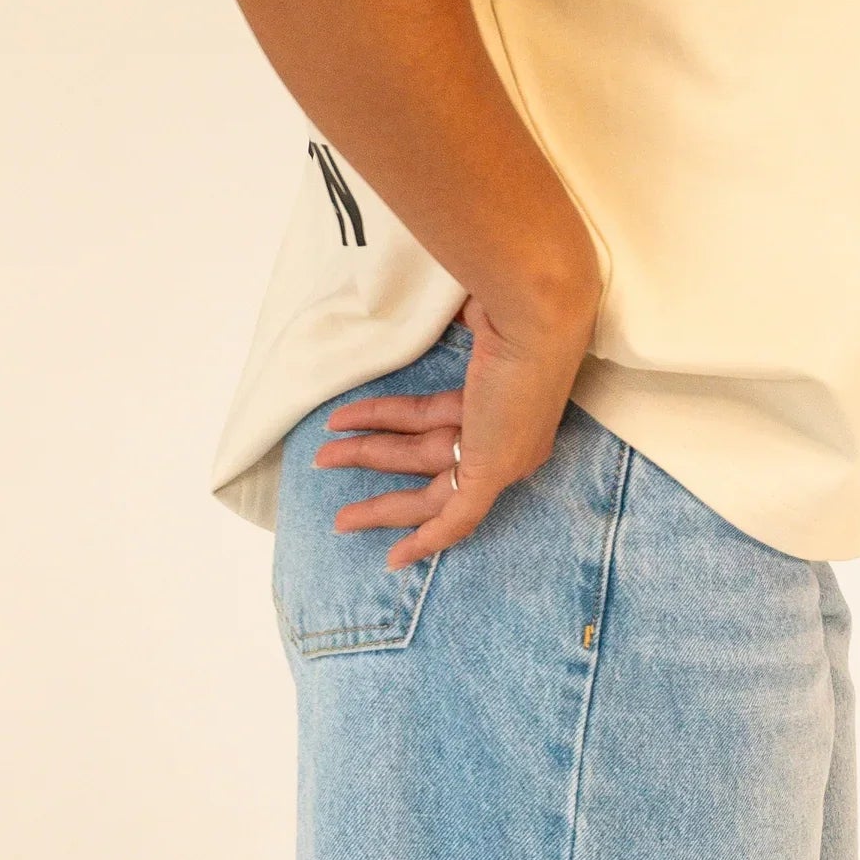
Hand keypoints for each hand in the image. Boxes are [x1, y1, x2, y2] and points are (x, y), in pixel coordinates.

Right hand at [316, 280, 592, 569]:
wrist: (538, 314)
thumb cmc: (513, 300)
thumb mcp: (475, 310)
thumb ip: (457, 317)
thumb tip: (448, 304)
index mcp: (502, 398)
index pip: (436, 419)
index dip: (393, 423)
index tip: (358, 424)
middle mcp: (507, 436)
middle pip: (424, 456)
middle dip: (371, 457)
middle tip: (325, 460)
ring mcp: (502, 458)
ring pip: (425, 485)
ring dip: (370, 476)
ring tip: (320, 464)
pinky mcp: (493, 472)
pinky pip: (455, 518)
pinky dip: (425, 540)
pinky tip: (394, 558)